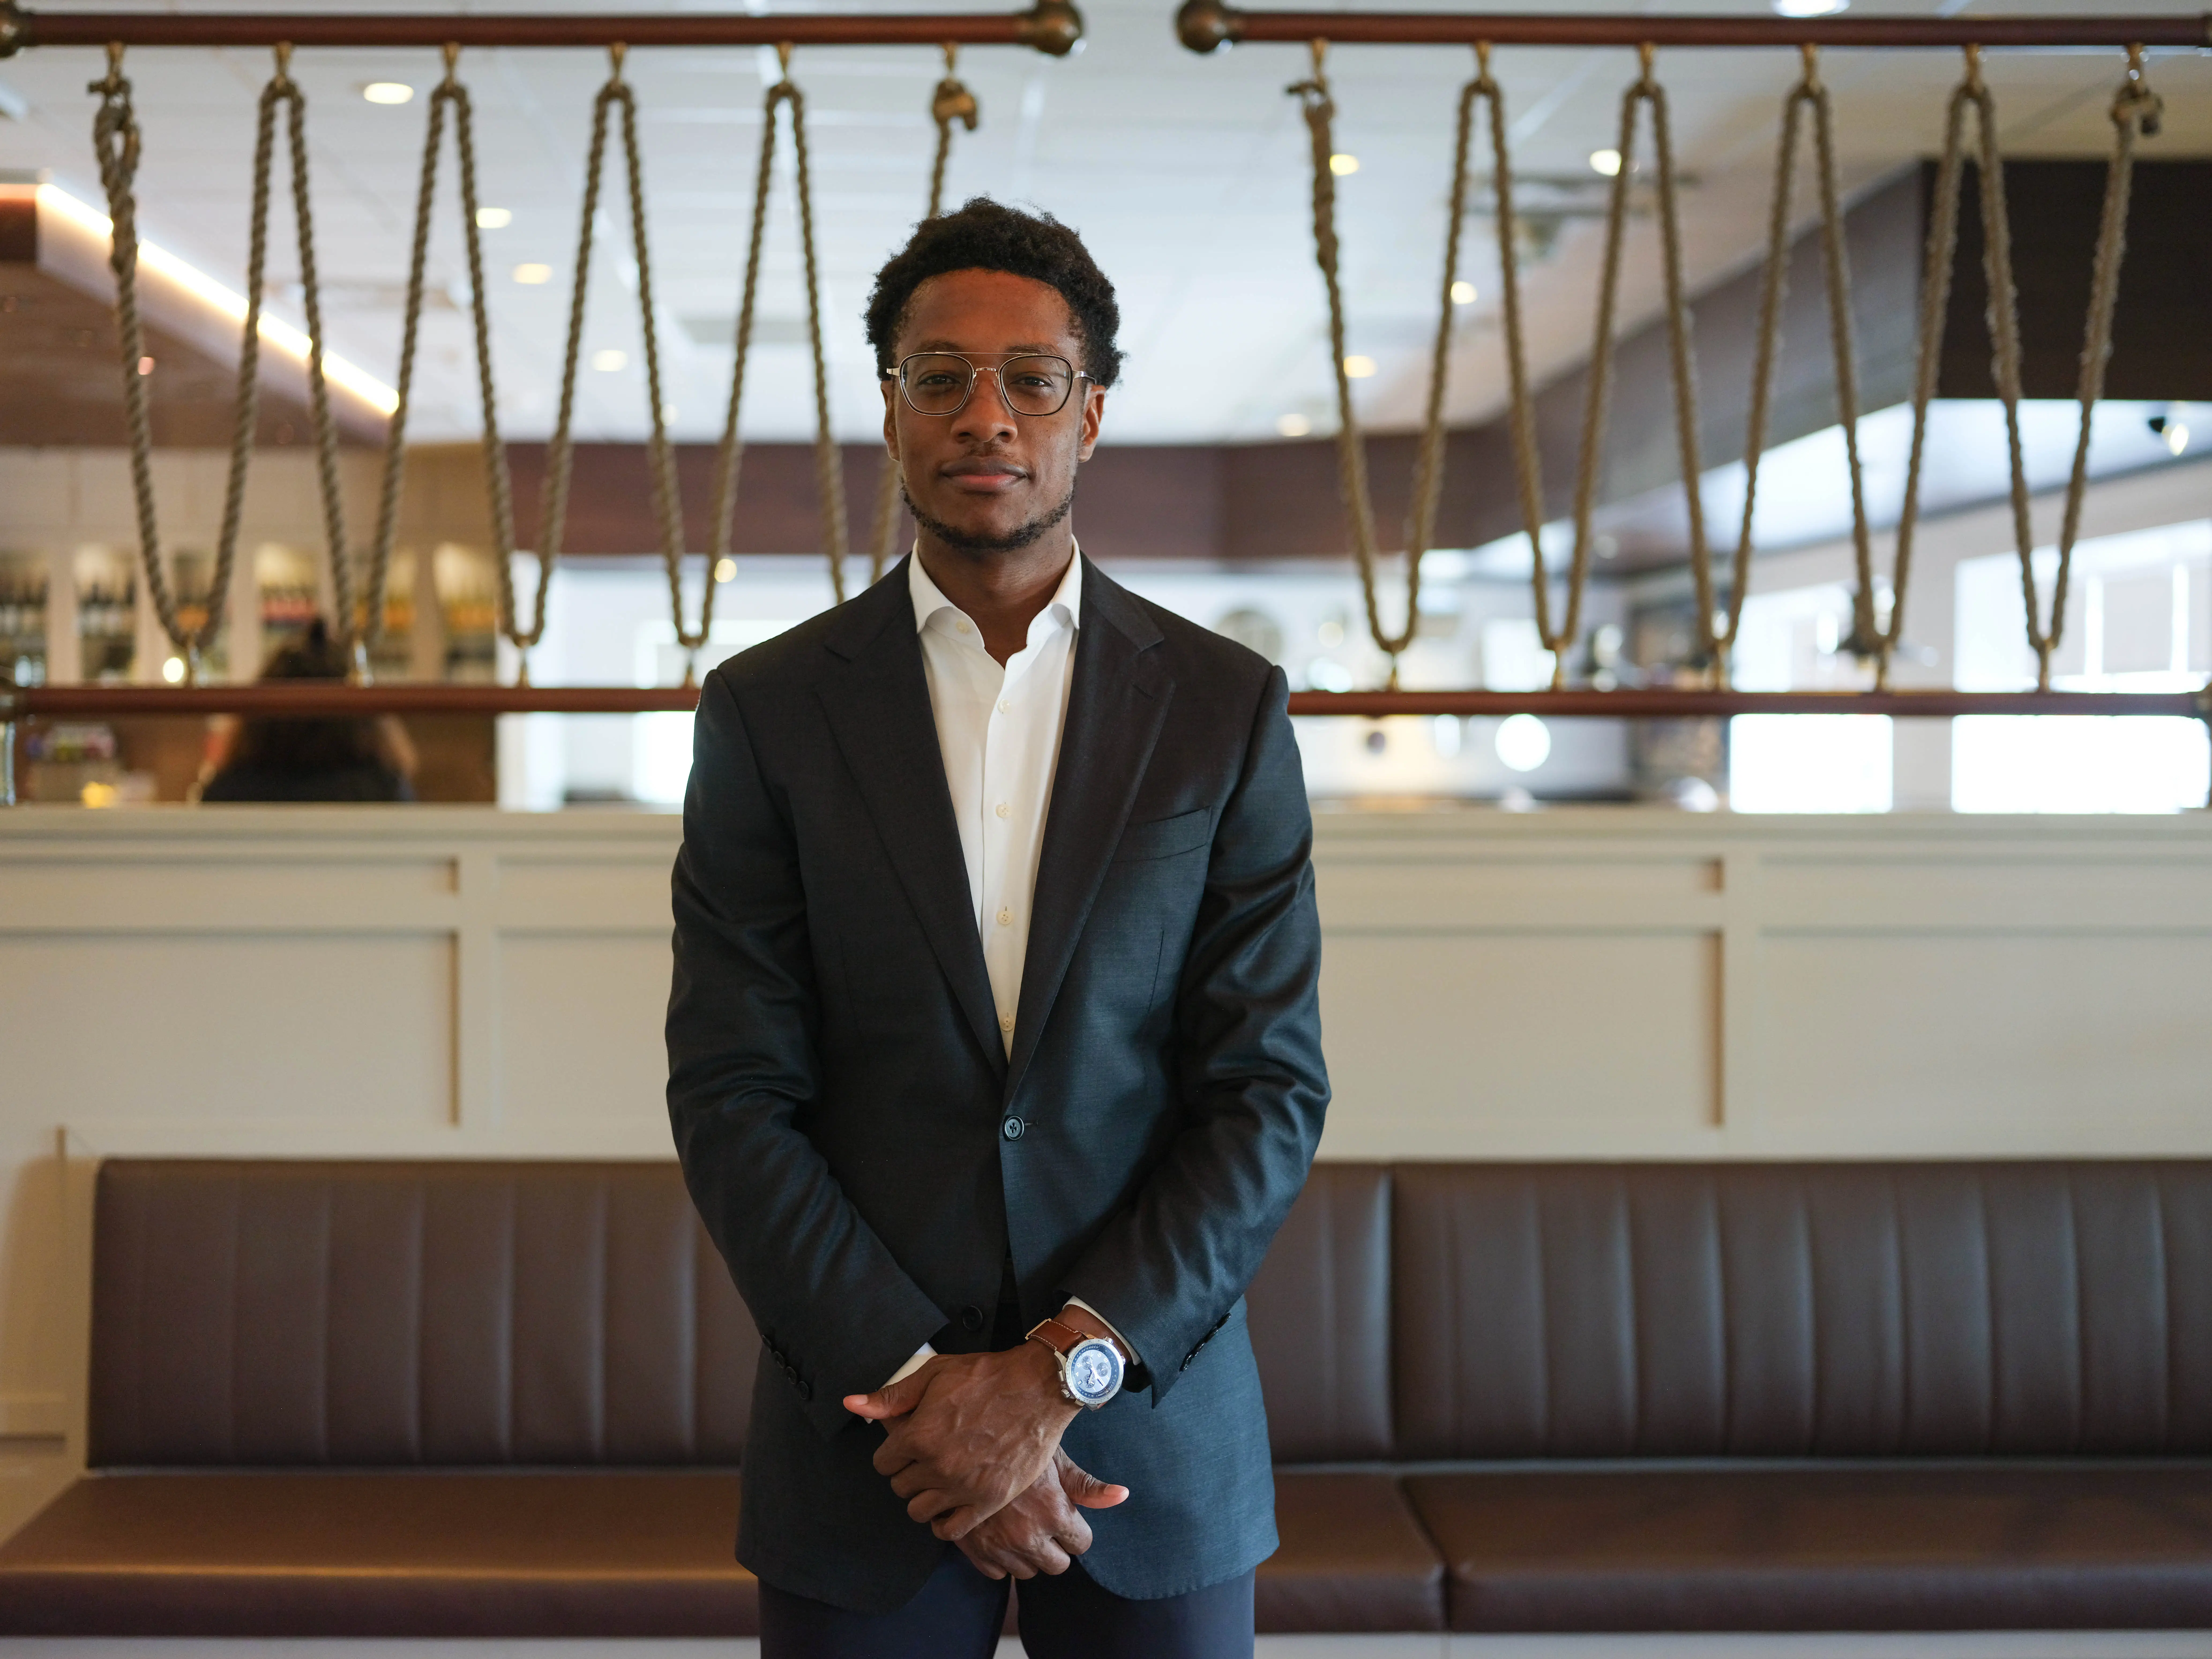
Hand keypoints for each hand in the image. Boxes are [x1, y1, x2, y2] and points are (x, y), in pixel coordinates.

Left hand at [843, 1339, 1076, 1538]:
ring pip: (920, 1511)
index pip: (883, 1463)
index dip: (892, 1453)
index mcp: (919, 1434)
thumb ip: (892, 1396)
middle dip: (907, 1473)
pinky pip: (951, 1530)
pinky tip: (949, 1506)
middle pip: (900, 1487)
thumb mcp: (935, 1373)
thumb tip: (852, 1404)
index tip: (906, 1447)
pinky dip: (944, 1523)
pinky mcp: (989, 1501)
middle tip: (925, 1460)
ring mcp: (963, 1487)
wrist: (1039, 1387)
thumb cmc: (987, 1376)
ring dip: (924, 1497)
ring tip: (938, 1481)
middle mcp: (937, 1466)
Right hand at [957, 1449, 1129, 1579]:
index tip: (1063, 1513)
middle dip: (1054, 1546)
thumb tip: (1122, 1496)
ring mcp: (1000, 1547)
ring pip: (1029, 1571)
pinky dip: (1001, 1558)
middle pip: (1058, 1565)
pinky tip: (998, 1531)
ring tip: (1018, 1523)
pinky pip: (1001, 1574)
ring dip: (1028, 1553)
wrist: (962, 1447)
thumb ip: (1087, 1486)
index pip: (1082, 1544)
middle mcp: (1029, 1535)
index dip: (1075, 1529)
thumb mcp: (1055, 1459)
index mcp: (1054, 1512)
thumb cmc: (1015, 1447)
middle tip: (1042, 1520)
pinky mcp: (976, 1553)